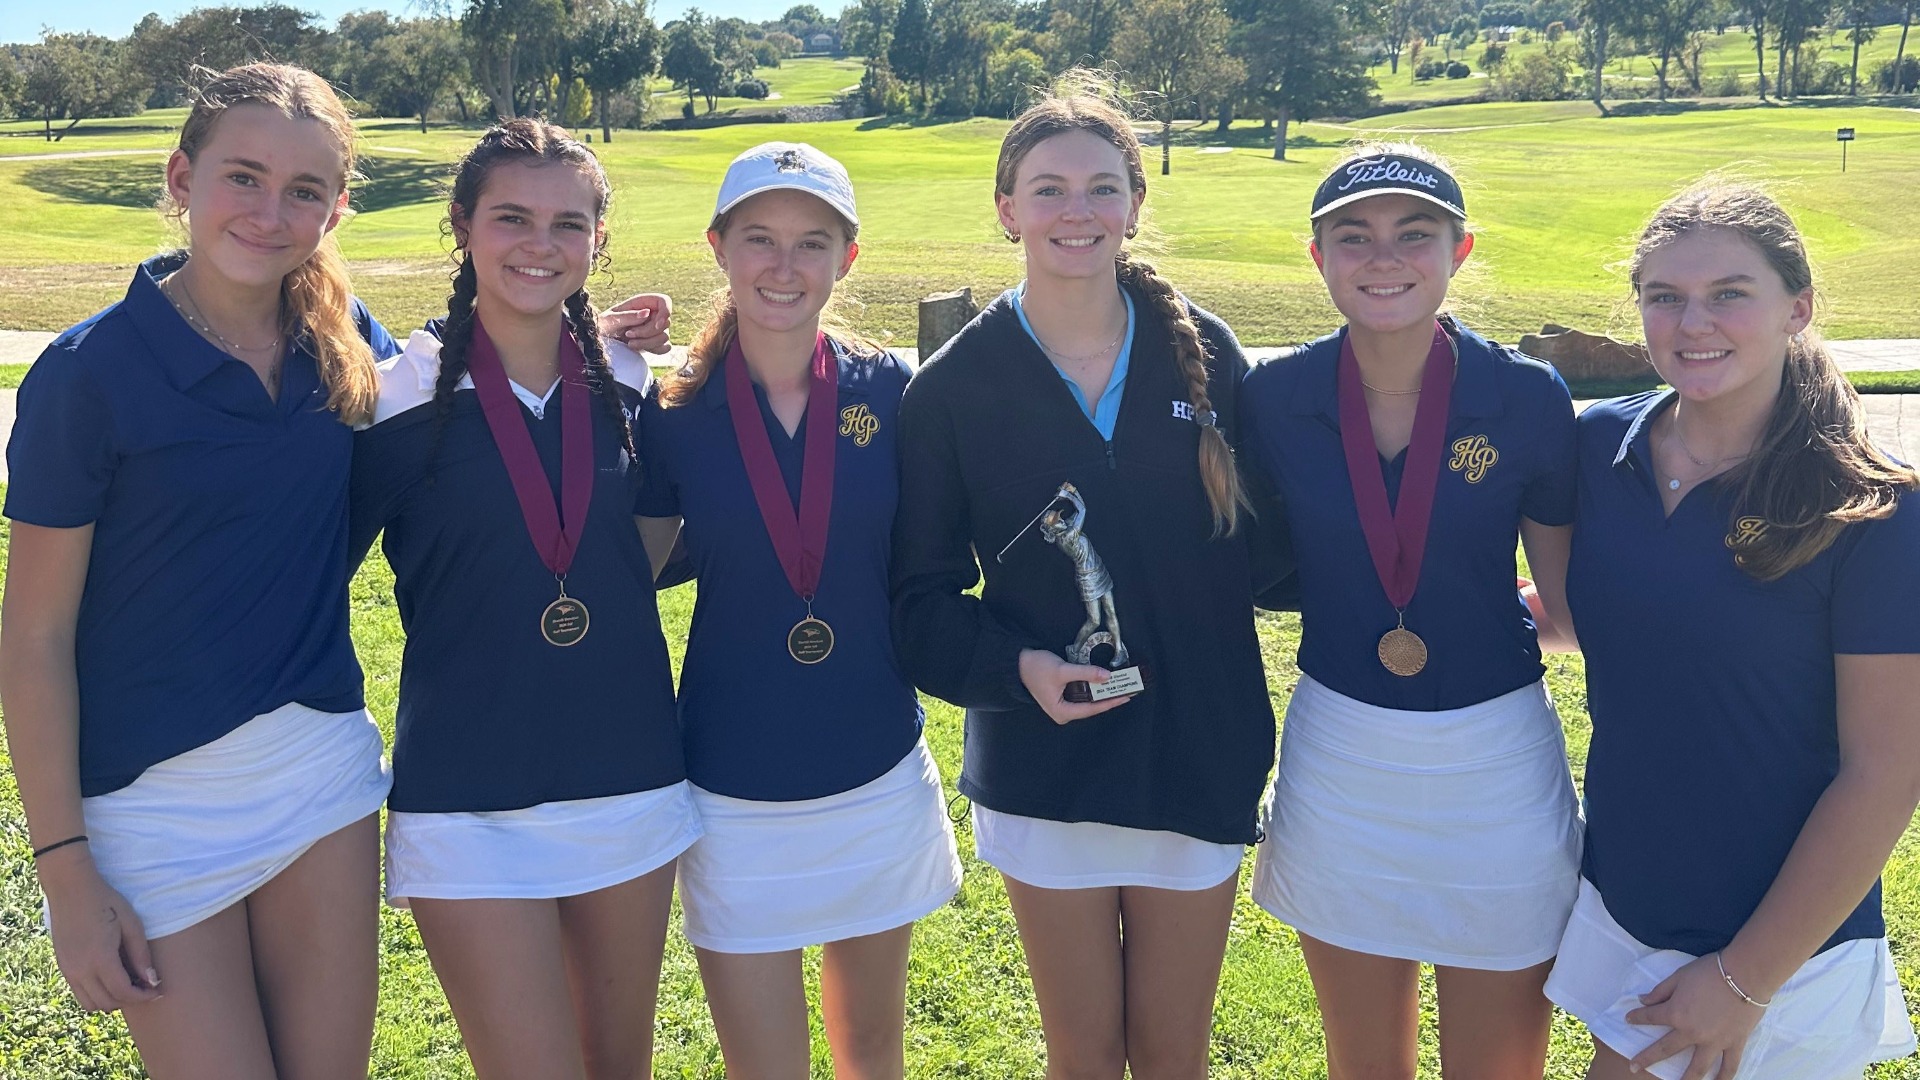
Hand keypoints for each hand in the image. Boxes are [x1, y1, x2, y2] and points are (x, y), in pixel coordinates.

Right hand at [39, 852, 161, 1011]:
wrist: (70, 888)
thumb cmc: (106, 901)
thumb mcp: (130, 923)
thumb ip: (140, 954)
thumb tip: (152, 981)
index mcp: (100, 958)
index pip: (123, 992)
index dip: (143, 996)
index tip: (158, 991)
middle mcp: (80, 970)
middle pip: (107, 1003)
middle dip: (130, 1000)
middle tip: (146, 987)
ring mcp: (68, 970)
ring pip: (90, 1003)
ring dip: (111, 1001)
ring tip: (129, 985)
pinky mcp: (63, 966)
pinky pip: (79, 993)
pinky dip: (96, 994)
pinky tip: (111, 979)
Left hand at [598, 293, 673, 353]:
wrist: (602, 342)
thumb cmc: (603, 325)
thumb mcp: (610, 319)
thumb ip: (628, 316)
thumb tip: (647, 313)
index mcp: (643, 302)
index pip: (664, 301)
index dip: (666, 312)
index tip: (656, 324)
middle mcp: (652, 314)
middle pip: (665, 323)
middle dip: (647, 332)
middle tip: (628, 334)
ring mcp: (655, 329)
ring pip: (665, 337)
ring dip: (647, 343)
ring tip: (629, 343)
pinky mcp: (656, 342)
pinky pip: (665, 347)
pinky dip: (654, 349)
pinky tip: (638, 347)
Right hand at [1018, 649, 1129, 724]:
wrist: (1017, 663)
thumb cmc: (1035, 668)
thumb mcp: (1062, 670)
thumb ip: (1086, 673)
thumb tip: (1107, 676)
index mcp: (1062, 712)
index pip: (1092, 709)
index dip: (1110, 702)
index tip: (1126, 697)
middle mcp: (1063, 713)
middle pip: (1092, 706)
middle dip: (1108, 698)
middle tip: (1127, 690)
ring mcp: (1063, 705)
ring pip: (1088, 700)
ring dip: (1102, 692)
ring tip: (1119, 686)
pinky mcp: (1063, 696)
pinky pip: (1083, 694)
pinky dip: (1093, 688)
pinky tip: (1103, 682)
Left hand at [1624, 953, 1764, 1078]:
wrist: (1745, 974)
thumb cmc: (1710, 971)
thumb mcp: (1679, 976)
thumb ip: (1660, 991)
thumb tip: (1642, 1000)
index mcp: (1676, 1014)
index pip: (1650, 1018)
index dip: (1636, 1018)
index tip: (1628, 1019)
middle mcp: (1692, 1033)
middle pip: (1664, 1049)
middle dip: (1646, 1058)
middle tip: (1633, 1067)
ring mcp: (1714, 1042)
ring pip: (1697, 1067)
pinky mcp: (1734, 1044)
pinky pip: (1729, 1066)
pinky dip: (1724, 1077)